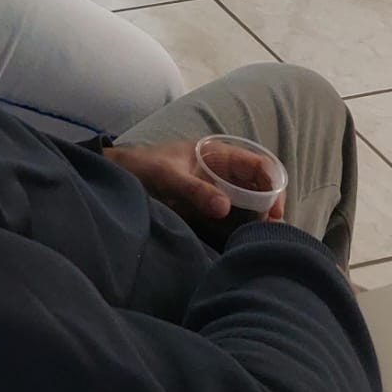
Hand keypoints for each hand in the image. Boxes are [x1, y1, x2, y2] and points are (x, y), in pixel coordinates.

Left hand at [103, 140, 285, 229]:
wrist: (118, 175)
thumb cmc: (142, 166)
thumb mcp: (167, 176)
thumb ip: (194, 190)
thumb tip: (224, 207)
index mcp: (216, 153)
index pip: (257, 165)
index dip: (271, 184)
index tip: (273, 210)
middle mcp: (220, 169)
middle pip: (257, 185)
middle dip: (268, 204)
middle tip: (267, 229)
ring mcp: (213, 187)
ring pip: (247, 200)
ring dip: (256, 216)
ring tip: (258, 236)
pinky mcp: (204, 205)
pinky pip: (230, 213)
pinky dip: (240, 224)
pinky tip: (241, 238)